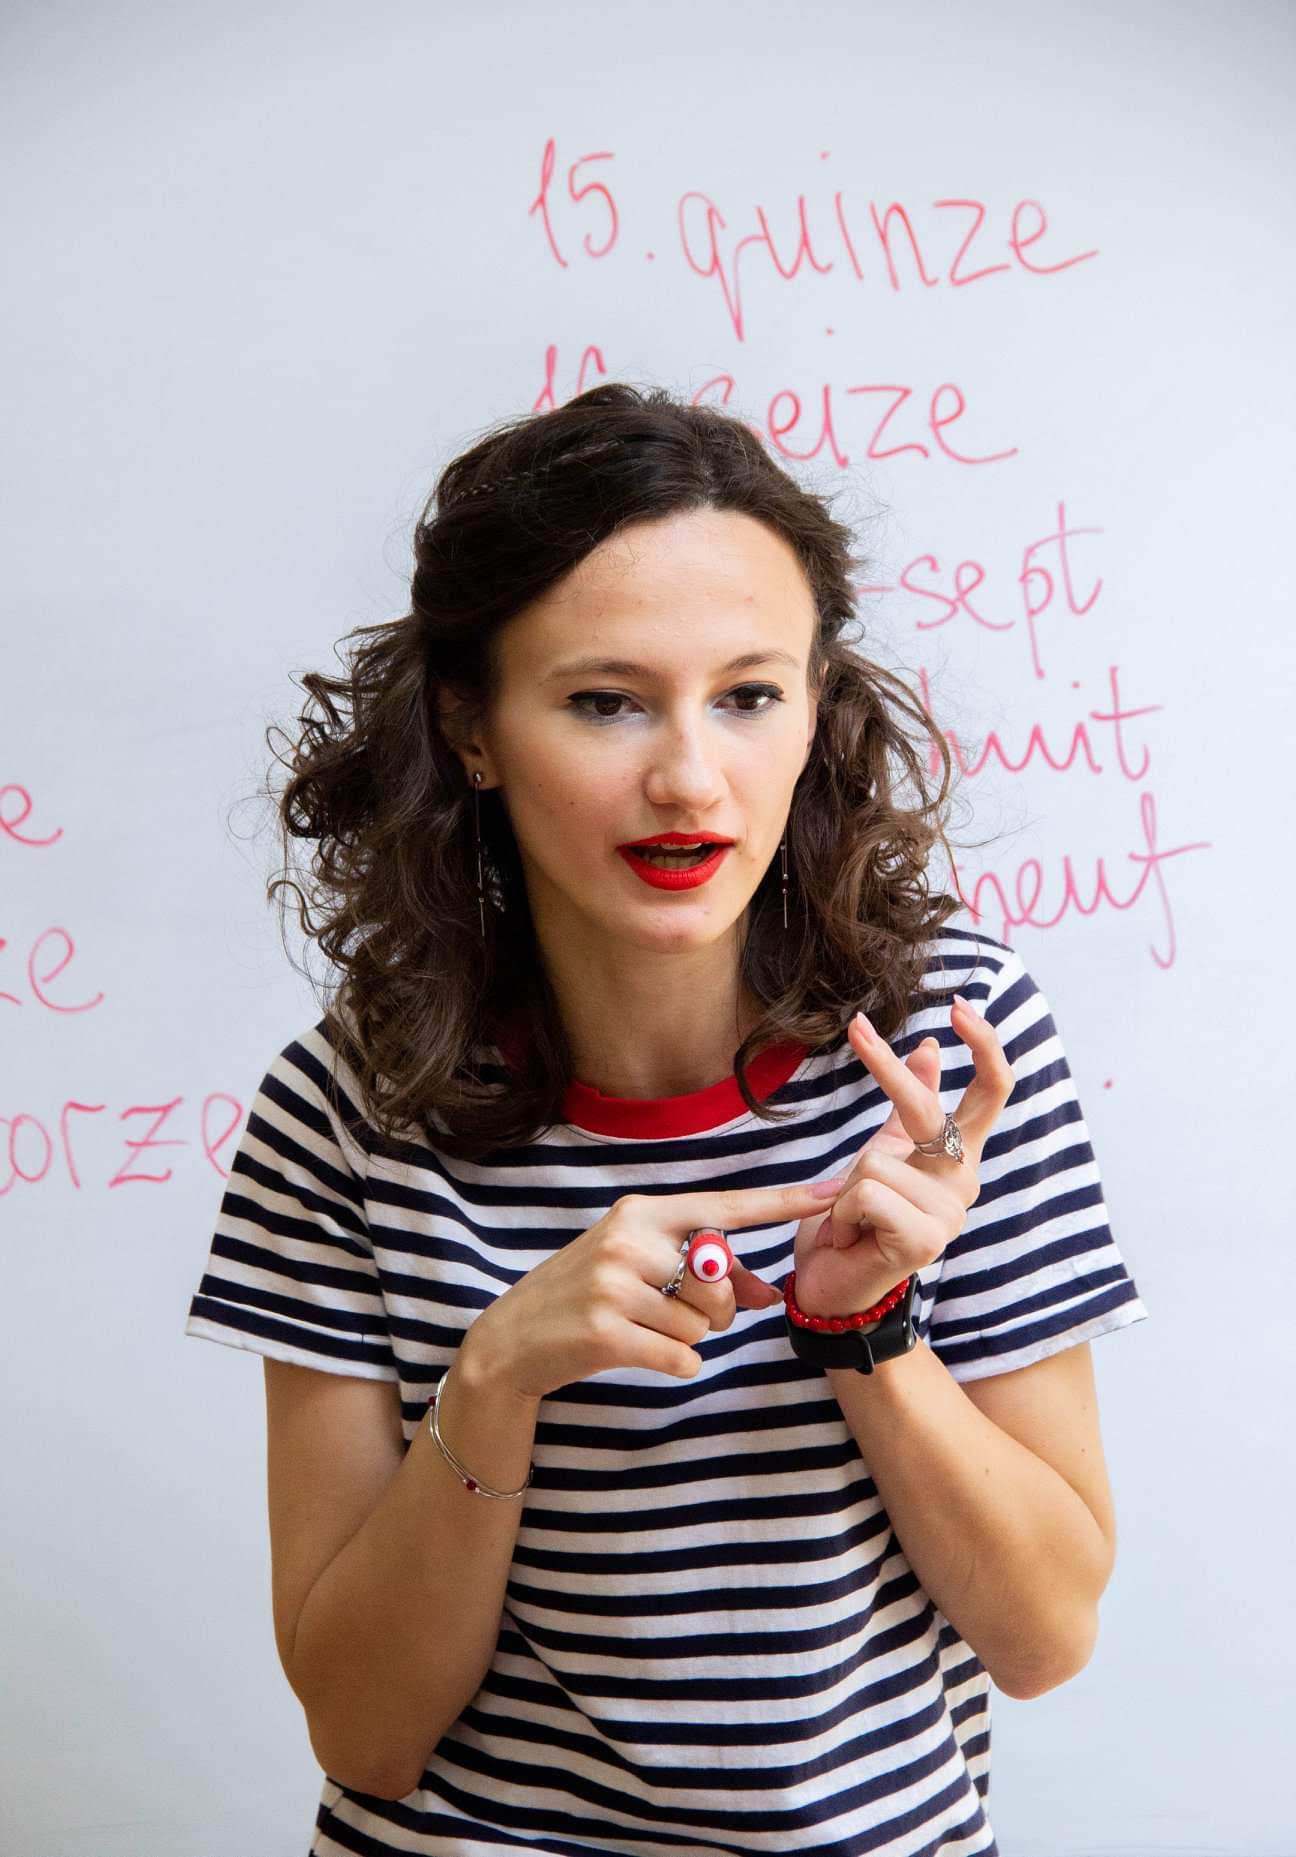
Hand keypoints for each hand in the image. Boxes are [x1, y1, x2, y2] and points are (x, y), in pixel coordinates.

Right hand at [462, 1178, 840, 1402]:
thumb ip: (707, 1273)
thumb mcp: (640, 1268)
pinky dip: (674, 1363)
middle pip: (721, 1282)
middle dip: (714, 1309)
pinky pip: (682, 1356)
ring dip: (686, 1338)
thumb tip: (770, 1293)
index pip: (725, 1207)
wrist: (512, 1338)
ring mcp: (614, 1284)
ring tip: (643, 1329)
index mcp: (642, 1212)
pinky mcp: (606, 1331)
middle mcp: (629, 1239)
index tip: (831, 1191)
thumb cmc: (587, 1296)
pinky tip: (638, 1352)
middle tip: (676, 1311)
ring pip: (702, 1325)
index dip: (781, 1203)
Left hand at [791, 995, 1013, 1319]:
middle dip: (888, 1072)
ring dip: (846, 1190)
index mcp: (959, 1157)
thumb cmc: (857, 1220)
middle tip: (855, 1025)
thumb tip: (930, 1047)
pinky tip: (853, 1239)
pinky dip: (843, 1214)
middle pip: (930, 1111)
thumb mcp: (882, 1152)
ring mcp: (949, 1215)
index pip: (992, 1092)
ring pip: (875, 1160)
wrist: (834, 1287)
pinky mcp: (924, 1240)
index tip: (959, 1005)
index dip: (984, 1046)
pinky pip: (866, 1193)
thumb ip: (914, 1104)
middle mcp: (964, 1183)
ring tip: (853, 1221)